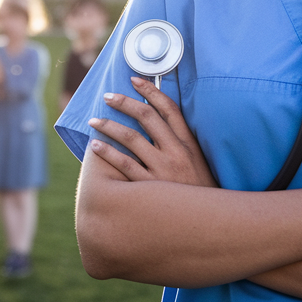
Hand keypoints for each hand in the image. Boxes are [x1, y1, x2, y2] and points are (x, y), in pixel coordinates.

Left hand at [89, 77, 216, 187]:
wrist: (207, 221)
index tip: (134, 80)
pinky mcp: (150, 188)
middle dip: (124, 103)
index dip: (150, 91)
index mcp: (188, 143)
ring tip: (94, 121)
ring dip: (109, 126)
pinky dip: (107, 152)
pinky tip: (94, 146)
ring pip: (131, 138)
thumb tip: (161, 121)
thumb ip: (182, 142)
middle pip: (146, 117)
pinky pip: (124, 165)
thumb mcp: (198, 162)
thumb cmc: (200, 191)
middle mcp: (176, 152)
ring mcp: (163, 169)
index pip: (169, 109)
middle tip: (107, 96)